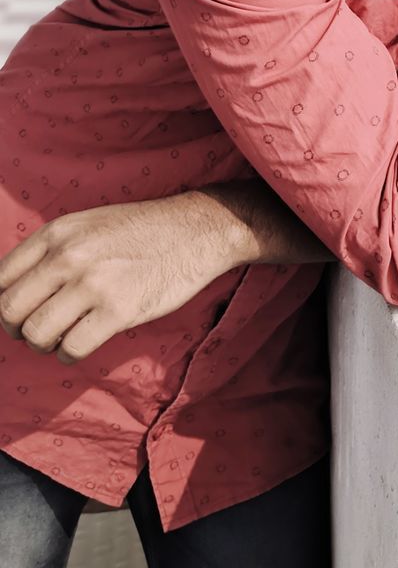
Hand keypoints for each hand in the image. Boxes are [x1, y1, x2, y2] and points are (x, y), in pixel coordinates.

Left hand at [0, 195, 242, 362]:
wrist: (197, 230)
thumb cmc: (142, 230)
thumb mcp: (89, 224)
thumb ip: (52, 250)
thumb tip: (16, 291)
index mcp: (58, 232)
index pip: (0, 279)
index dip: (5, 303)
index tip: (22, 311)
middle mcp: (69, 255)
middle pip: (10, 311)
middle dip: (19, 328)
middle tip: (40, 329)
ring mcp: (93, 283)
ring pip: (36, 334)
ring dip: (44, 344)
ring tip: (64, 335)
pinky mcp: (118, 311)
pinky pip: (70, 349)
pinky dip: (69, 354)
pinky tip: (83, 342)